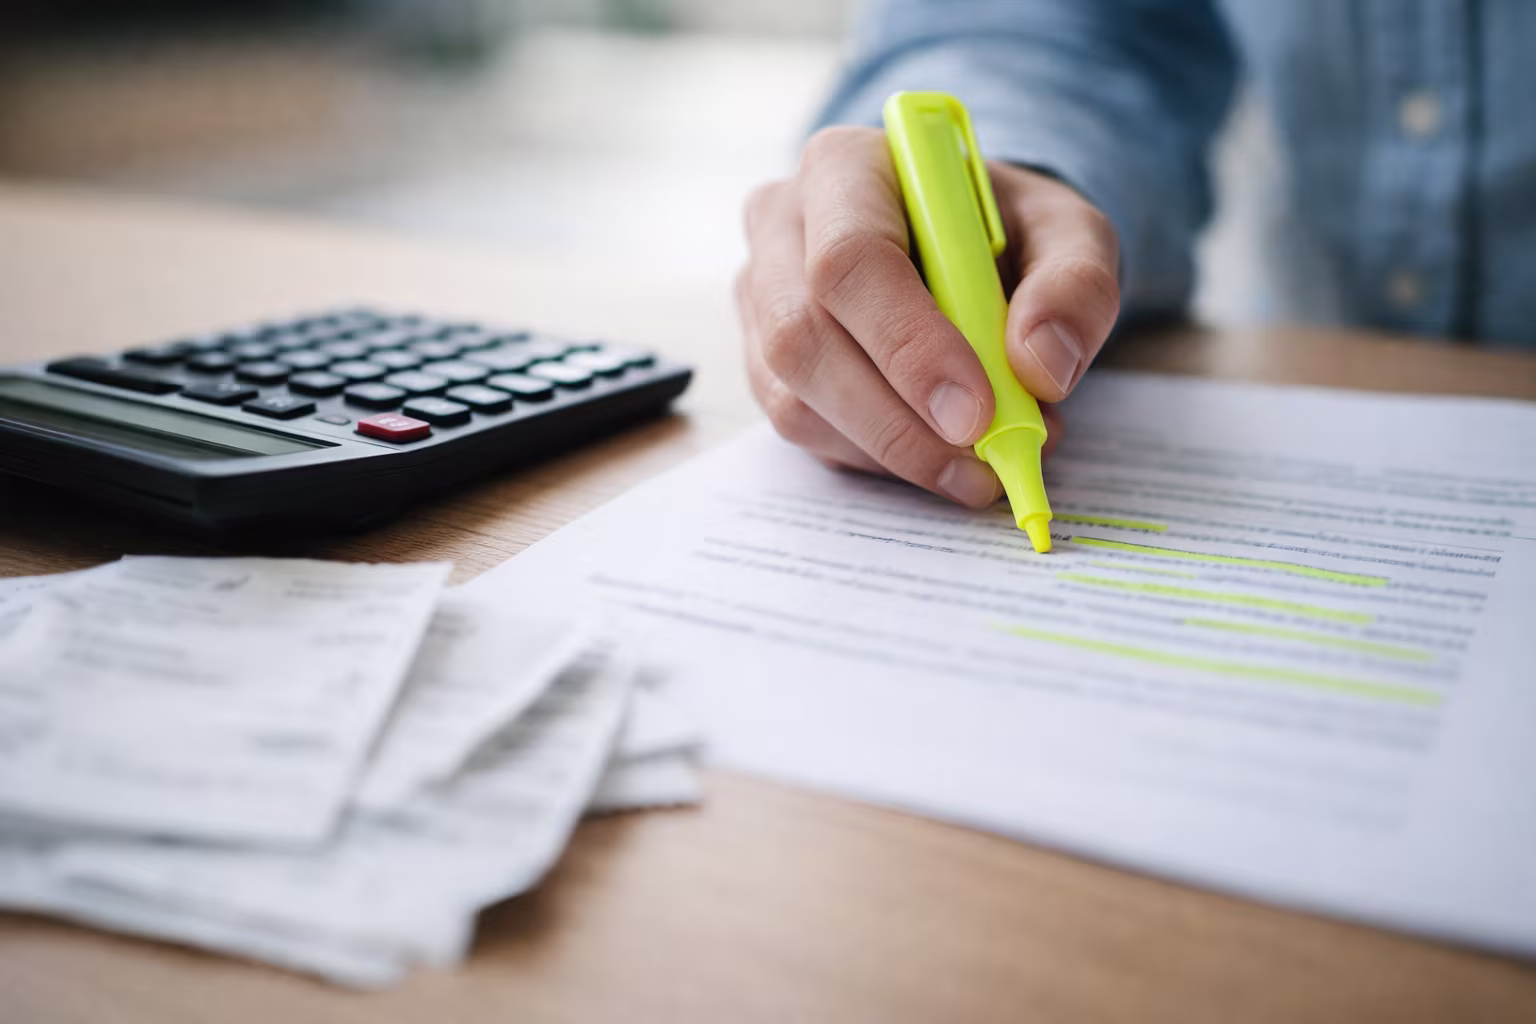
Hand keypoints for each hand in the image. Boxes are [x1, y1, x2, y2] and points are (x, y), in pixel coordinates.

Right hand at [735, 125, 1119, 506]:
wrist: (962, 243)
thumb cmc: (1004, 229)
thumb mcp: (1069, 232)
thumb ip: (1075, 285)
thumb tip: (1041, 365)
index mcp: (844, 167)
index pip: (849, 259)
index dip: (907, 344)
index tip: (975, 412)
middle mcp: (780, 227)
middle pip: (802, 338)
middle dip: (896, 420)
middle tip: (981, 462)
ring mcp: (758, 298)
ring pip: (793, 398)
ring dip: (891, 450)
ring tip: (979, 462)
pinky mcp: (761, 361)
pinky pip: (802, 429)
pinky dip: (877, 458)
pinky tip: (938, 452)